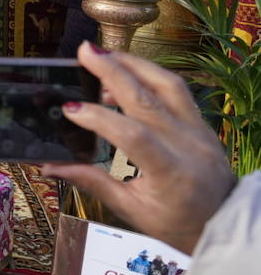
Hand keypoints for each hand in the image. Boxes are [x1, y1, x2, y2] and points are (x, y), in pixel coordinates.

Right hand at [41, 42, 235, 254]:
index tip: (69, 110)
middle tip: (84, 52)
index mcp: (171, 173)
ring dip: (133, 64)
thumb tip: (50, 166)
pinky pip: (176, 90)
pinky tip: (125, 73)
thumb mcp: (132, 210)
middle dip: (113, 71)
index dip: (99, 118)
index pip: (132, 136)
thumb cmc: (177, 223)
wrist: (224, 223)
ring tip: (103, 54)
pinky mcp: (200, 122)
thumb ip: (92, 182)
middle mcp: (188, 145)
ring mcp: (198, 130)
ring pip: (167, 84)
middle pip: (148, 98)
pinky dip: (148, 75)